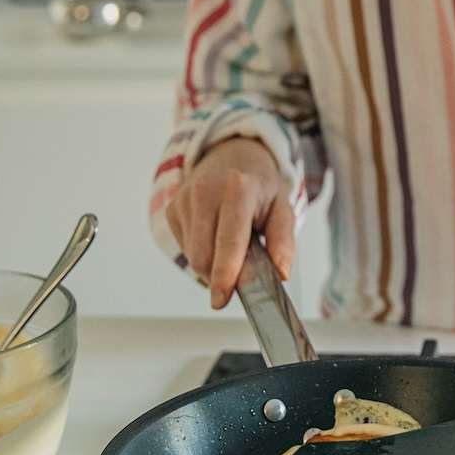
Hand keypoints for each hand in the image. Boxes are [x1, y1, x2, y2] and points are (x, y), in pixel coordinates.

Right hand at [164, 137, 294, 308]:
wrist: (231, 156)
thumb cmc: (259, 187)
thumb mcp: (282, 209)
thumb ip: (283, 242)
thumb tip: (281, 273)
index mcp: (238, 189)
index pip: (229, 240)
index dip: (225, 273)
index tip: (221, 298)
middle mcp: (205, 191)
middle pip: (204, 256)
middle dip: (221, 274)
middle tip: (241, 268)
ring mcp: (184, 199)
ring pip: (192, 256)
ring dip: (212, 263)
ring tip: (229, 243)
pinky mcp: (171, 208)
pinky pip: (185, 248)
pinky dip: (202, 251)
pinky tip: (214, 234)